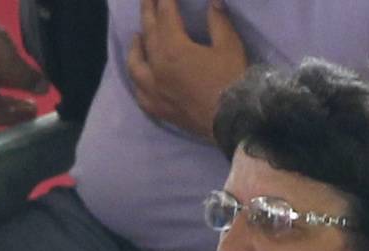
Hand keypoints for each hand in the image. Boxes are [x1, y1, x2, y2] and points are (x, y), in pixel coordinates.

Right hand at [0, 8, 48, 126]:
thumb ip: (25, 77)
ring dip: (8, 90)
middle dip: (12, 107)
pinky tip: (8, 64)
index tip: (33, 113)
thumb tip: (44, 89)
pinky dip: (1, 76)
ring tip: (23, 84)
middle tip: (31, 105)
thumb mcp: (6, 60)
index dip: (15, 118)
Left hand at [123, 0, 247, 138]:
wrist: (233, 121)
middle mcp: (157, 68)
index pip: (166, 16)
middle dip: (148, 12)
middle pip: (148, 34)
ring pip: (136, 64)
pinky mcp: (157, 109)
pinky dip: (137, 79)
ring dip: (135, 47)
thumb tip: (213, 1)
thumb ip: (217, 20)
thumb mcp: (228, 44)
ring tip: (137, 36)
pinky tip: (140, 75)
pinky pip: (139, 92)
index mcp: (174, 49)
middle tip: (146, 0)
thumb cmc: (231, 80)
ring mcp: (154, 90)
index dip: (165, 0)